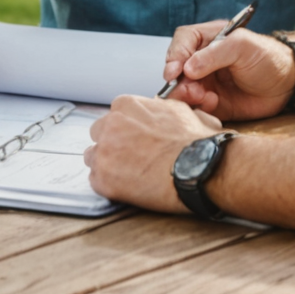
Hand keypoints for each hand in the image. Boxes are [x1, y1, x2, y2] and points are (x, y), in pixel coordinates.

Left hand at [84, 95, 225, 212]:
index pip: (114, 117)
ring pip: (94, 157)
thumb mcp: (182, 111)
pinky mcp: (102, 178)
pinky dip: (110, 186)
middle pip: (99, 135)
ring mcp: (103, 152)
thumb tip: (166, 111)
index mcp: (126, 105)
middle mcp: (109, 124)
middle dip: (113, 145)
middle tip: (132, 158)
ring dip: (108, 165)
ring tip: (130, 175)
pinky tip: (129, 188)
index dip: (126, 131)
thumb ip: (163, 109)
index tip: (135, 141)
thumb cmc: (196, 142)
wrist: (200, 168)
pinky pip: (97, 181)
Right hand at [161, 24, 294, 119]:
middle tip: (192, 90)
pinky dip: (200, 107)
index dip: (174, 56)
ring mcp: (206, 82)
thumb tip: (187, 68)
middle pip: (177, 69)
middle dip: (180, 81)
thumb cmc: (268, 57)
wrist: (288, 84)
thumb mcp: (243, 46)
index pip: (182, 43)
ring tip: (204, 98)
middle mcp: (202, 60)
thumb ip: (214, 54)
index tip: (174, 72)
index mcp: (207, 39)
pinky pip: (196, 106)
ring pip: (183, 89)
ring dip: (188, 95)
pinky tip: (214, 103)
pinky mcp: (212, 102)